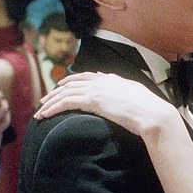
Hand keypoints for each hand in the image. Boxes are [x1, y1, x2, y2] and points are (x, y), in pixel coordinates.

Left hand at [35, 72, 178, 138]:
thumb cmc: (149, 109)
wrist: (152, 114)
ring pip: (65, 93)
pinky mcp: (92, 101)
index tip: (61, 86)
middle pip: (71, 84)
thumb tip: (120, 87)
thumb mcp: (137, 95)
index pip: (86, 76)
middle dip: (56, 93)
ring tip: (40, 111)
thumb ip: (125, 90)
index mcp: (112, 79)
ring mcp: (96, 90)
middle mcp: (102, 81)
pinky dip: (53, 108)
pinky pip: (65, 103)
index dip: (71, 81)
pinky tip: (45, 115)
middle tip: (44, 101)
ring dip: (50, 102)